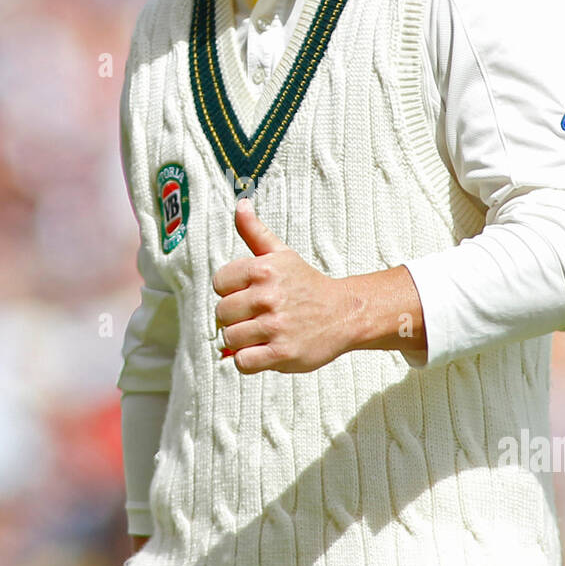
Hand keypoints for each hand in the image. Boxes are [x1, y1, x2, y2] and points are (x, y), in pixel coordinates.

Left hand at [212, 195, 352, 373]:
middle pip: (221, 313)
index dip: (231, 290)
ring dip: (243, 340)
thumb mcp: (282, 254)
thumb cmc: (306, 284)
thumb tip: (240, 203)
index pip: (219, 283)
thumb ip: (255, 231)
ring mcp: (275, 326)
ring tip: (263, 333)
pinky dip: (249, 360)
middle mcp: (268, 296)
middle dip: (236, 317)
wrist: (344, 314)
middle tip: (258, 316)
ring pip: (230, 338)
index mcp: (264, 269)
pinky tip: (265, 350)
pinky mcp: (281, 353)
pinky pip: (243, 362)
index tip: (251, 294)